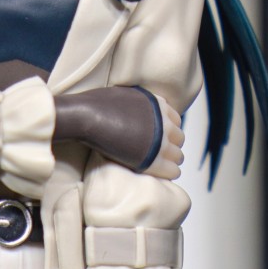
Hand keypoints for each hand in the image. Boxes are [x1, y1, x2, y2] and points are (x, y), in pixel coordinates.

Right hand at [53, 86, 184, 177]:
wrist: (88, 118)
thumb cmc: (98, 104)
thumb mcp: (127, 94)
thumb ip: (140, 102)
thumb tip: (137, 106)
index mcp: (159, 105)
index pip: (176, 121)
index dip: (169, 130)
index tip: (163, 138)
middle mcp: (164, 122)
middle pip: (179, 139)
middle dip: (171, 145)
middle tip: (162, 153)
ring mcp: (159, 142)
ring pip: (178, 156)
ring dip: (171, 160)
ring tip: (164, 165)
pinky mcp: (153, 159)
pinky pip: (172, 170)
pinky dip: (169, 172)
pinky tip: (165, 174)